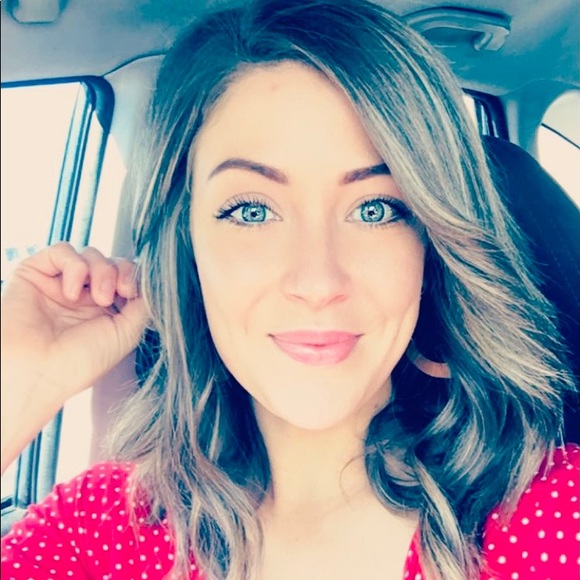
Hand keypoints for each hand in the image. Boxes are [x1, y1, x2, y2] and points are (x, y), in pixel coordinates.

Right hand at [1, 243, 147, 471]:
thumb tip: (155, 282)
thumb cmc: (78, 363)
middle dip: (121, 273)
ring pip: (91, 253)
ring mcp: (60, 283)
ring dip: (101, 271)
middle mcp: (83, 294)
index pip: (127, 277)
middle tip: (115, 296)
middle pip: (113, 262)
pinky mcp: (36, 273)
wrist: (36, 373)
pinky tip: (71, 292)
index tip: (136, 292)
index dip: (136, 277)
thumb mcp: (126, 334)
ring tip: (98, 298)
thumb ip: (144, 306)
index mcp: (106, 310)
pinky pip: (62, 251)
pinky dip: (74, 266)